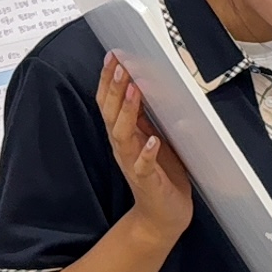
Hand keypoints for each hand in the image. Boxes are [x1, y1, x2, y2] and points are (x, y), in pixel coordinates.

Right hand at [96, 53, 191, 240]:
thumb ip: (146, 117)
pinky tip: (152, 140)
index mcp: (125, 134)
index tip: (113, 56)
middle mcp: (123, 147)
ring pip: (122, 135)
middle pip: (111, 114)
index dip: (108, 80)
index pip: (109, 103)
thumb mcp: (153, 137)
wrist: (163, 215)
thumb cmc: (161, 174)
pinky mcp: (147, 180)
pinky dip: (147, 152)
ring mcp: (133, 163)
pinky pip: (143, 165)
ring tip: (134, 91)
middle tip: (120, 65)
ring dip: (128, 112)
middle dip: (114, 89)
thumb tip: (146, 85)